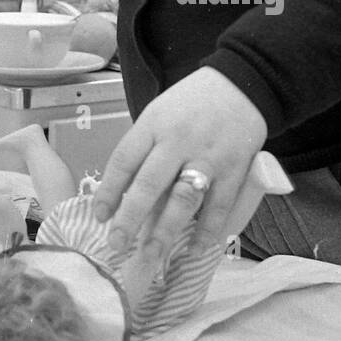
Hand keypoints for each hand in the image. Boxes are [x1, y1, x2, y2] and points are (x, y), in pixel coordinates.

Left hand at [93, 67, 266, 272]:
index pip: (124, 159)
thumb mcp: (159, 113)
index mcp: (153, 124)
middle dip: (130, 218)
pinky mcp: (235, 169)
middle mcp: (177, 141)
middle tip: (116, 246)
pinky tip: (194, 249)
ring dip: (166, 231)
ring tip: (151, 256)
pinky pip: (218, 206)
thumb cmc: (191, 102)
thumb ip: (146, 147)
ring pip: (182, 199)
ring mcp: (207, 157)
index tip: (99, 216)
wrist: (241, 83)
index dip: (109, 190)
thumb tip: (126, 191)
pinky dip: (207, 231)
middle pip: (149, 184)